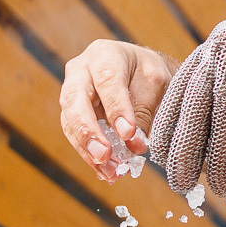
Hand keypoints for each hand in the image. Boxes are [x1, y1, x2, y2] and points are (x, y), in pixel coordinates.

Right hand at [60, 40, 176, 178]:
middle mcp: (80, 71)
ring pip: (70, 122)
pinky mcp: (71, 114)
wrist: (141, 74)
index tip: (129, 133)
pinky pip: (75, 136)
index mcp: (105, 55)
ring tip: (110, 171)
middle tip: (105, 155)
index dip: (116, 108)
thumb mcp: (155, 84)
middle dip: (89, 131)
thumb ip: (142, 111)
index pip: (107, 80)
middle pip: (75, 100)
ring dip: (88, 150)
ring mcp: (71, 92)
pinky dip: (89, 156)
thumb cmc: (148, 75)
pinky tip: (105, 171)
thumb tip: (134, 146)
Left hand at [151, 2, 225, 196]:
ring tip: (221, 190)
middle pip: (194, 117)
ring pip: (224, 135)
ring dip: (221, 168)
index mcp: (216, 46)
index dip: (169, 128)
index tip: (162, 154)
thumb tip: (202, 134)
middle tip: (179, 184)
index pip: (179, 93)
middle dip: (185, 155)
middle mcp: (224, 59)